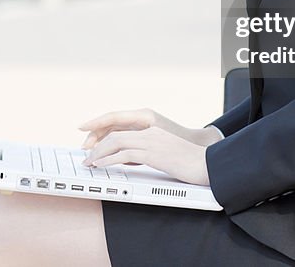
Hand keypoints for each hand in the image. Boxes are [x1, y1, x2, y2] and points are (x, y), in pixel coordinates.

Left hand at [81, 126, 210, 185]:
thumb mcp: (166, 153)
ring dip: (98, 152)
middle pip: (115, 133)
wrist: (208, 165)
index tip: (92, 143)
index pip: (122, 128)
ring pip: (115, 142)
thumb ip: (148, 152)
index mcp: (153, 130)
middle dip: (97, 144)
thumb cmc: (190, 162)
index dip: (104, 134)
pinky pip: (123, 154)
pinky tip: (101, 166)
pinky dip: (108, 160)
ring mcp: (151, 141)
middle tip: (86, 156)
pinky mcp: (152, 153)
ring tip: (90, 162)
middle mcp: (150, 132)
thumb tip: (130, 160)